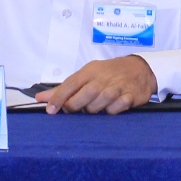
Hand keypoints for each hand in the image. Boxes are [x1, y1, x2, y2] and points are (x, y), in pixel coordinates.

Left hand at [41, 55, 156, 113]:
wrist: (140, 68)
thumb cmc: (108, 73)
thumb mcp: (86, 75)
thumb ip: (64, 89)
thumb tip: (40, 98)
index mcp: (90, 71)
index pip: (71, 83)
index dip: (59, 97)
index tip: (50, 110)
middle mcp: (103, 77)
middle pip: (85, 94)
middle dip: (76, 106)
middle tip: (73, 111)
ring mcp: (118, 86)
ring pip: (101, 101)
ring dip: (94, 109)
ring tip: (93, 109)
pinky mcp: (131, 95)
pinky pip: (118, 106)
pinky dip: (113, 110)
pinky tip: (111, 108)